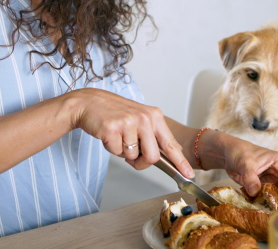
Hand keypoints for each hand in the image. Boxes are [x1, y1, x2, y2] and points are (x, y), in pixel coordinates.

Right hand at [67, 88, 193, 177]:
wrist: (89, 103)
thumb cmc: (114, 113)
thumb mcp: (139, 119)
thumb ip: (151, 136)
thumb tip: (162, 157)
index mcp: (154, 116)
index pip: (171, 143)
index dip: (180, 161)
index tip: (188, 174)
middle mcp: (145, 118)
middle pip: (152, 157)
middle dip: (141, 162)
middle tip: (132, 155)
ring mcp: (129, 123)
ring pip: (132, 156)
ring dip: (123, 152)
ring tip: (117, 136)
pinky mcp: (113, 129)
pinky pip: (116, 151)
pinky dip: (111, 148)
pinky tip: (108, 134)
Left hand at [222, 138, 277, 207]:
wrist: (229, 154)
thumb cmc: (240, 152)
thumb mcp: (245, 163)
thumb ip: (250, 177)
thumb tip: (255, 192)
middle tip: (271, 209)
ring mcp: (271, 182)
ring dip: (272, 205)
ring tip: (264, 210)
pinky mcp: (263, 189)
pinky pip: (267, 200)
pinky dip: (263, 205)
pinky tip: (257, 209)